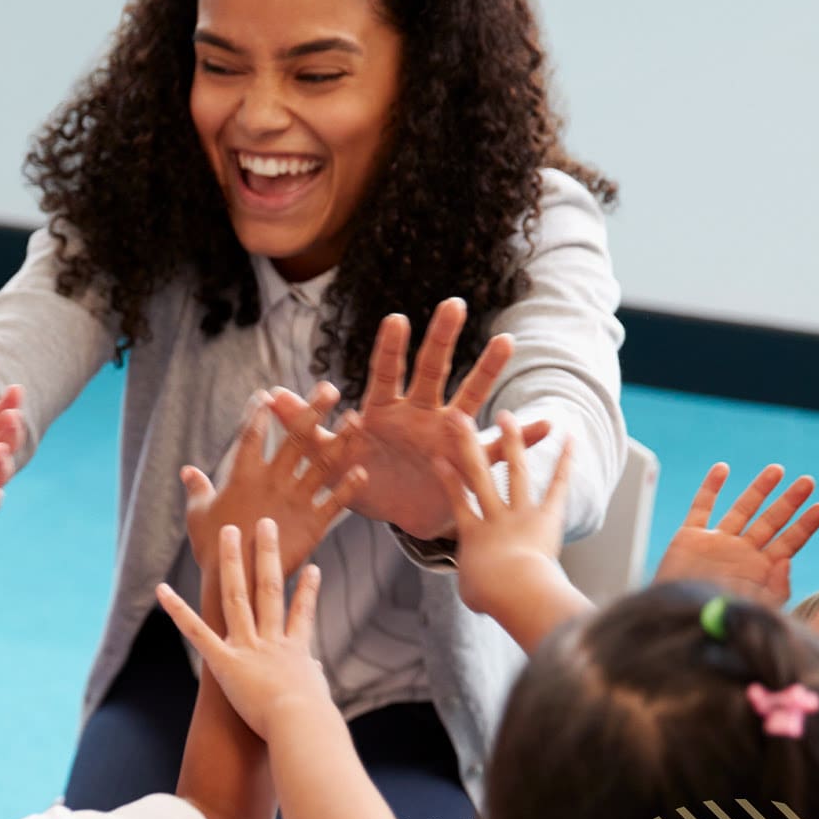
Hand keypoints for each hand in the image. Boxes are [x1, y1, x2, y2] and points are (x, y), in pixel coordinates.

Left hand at [156, 519, 331, 742]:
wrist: (301, 726)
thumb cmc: (313, 722)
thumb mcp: (317, 698)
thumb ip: (312, 680)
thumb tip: (313, 674)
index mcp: (296, 652)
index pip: (301, 614)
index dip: (308, 590)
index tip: (313, 568)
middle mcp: (271, 641)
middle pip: (270, 588)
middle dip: (267, 554)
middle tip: (265, 523)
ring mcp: (248, 647)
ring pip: (238, 596)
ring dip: (233, 562)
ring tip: (230, 531)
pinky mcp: (224, 662)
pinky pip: (197, 632)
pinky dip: (178, 611)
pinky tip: (162, 590)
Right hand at [184, 389, 366, 574]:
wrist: (237, 582)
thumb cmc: (213, 548)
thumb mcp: (198, 515)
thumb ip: (197, 488)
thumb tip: (188, 470)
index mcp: (243, 476)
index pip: (252, 434)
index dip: (260, 412)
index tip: (269, 394)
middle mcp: (273, 482)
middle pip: (296, 438)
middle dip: (314, 411)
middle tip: (331, 388)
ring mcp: (295, 501)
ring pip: (322, 463)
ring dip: (341, 439)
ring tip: (356, 418)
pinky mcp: (312, 524)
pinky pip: (335, 501)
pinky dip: (350, 487)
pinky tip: (364, 470)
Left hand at [273, 298, 549, 539]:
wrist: (400, 514)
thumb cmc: (364, 480)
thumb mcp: (329, 460)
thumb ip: (303, 430)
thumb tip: (270, 397)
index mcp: (383, 411)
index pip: (385, 373)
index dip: (389, 349)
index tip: (396, 319)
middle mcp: (419, 414)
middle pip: (431, 371)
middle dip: (441, 340)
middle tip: (453, 304)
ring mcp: (448, 434)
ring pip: (470, 396)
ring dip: (488, 369)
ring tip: (507, 341)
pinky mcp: (469, 462)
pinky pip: (497, 449)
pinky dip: (523, 437)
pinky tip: (548, 425)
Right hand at [434, 412, 573, 620]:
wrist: (513, 589)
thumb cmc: (491, 595)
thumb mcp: (473, 592)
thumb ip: (474, 583)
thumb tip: (479, 591)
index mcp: (472, 534)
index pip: (456, 502)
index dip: (447, 480)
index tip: (437, 458)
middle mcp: (494, 517)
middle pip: (478, 476)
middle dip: (468, 445)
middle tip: (459, 419)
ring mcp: (520, 513)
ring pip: (514, 472)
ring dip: (511, 442)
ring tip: (507, 416)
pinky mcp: (547, 516)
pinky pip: (555, 486)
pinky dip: (564, 462)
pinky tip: (569, 438)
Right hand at [653, 463, 818, 608]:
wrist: (677, 622)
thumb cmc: (718, 622)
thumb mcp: (757, 611)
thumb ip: (776, 589)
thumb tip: (787, 560)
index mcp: (760, 570)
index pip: (789, 542)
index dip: (806, 525)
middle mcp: (741, 552)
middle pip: (771, 521)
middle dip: (790, 501)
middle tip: (808, 481)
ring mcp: (717, 543)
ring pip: (742, 509)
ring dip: (759, 489)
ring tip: (777, 470)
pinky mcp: (690, 538)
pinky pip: (701, 507)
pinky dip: (711, 487)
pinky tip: (723, 469)